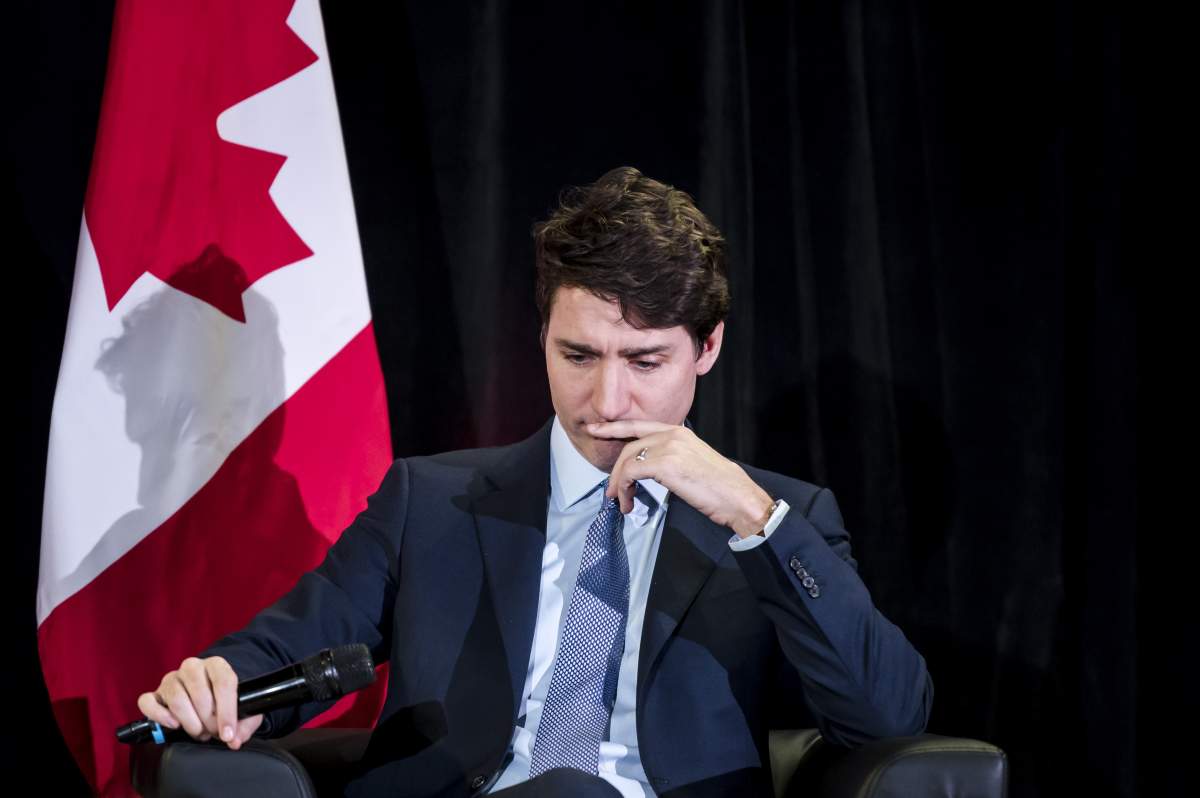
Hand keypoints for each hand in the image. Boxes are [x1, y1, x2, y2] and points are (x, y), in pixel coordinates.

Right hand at [136, 656, 262, 748]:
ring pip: (177, 699)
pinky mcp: (155, 693)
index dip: (227, 712)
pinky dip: (159, 716)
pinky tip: (174, 725)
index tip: (228, 734)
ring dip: (189, 722)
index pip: (224, 683)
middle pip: (200, 693)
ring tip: (199, 731)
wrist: (208, 698)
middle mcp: (193, 667)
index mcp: (217, 665)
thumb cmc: (225, 703)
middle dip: (209, 720)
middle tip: (213, 733)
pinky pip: (148, 702)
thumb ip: (244, 725)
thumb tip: (235, 740)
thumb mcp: (242, 712)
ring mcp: (172, 679)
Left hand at [588, 420, 774, 537]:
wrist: (738, 497)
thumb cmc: (719, 487)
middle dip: (615, 469)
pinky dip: (624, 488)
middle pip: (629, 445)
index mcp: (680, 432)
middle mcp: (673, 434)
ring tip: (622, 501)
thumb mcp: (693, 463)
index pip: (639, 425)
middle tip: (611, 491)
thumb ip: (671, 458)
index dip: (615, 427)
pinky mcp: (665, 464)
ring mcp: (669, 447)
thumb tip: (649, 471)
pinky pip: (631, 472)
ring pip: (628, 459)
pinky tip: (629, 501)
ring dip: (619, 483)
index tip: (597, 429)